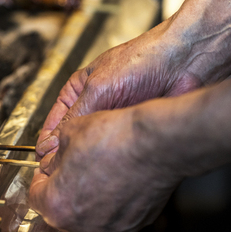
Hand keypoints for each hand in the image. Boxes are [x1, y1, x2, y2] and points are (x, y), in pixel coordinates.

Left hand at [29, 81, 230, 231]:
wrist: (157, 144)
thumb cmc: (117, 138)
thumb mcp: (71, 133)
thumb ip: (54, 152)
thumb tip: (53, 157)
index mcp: (58, 205)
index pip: (35, 196)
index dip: (40, 179)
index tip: (47, 171)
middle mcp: (82, 224)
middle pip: (61, 211)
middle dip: (63, 190)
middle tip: (72, 169)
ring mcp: (109, 228)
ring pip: (88, 216)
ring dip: (88, 197)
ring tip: (98, 171)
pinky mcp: (133, 225)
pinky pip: (114, 216)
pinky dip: (112, 202)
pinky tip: (118, 179)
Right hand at [36, 24, 201, 158]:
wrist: (185, 64)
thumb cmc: (143, 60)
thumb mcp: (98, 88)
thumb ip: (74, 117)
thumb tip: (50, 142)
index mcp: (78, 90)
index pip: (55, 121)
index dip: (48, 142)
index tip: (44, 161)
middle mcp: (95, 105)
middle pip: (72, 137)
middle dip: (67, 153)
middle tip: (63, 171)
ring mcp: (114, 120)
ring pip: (94, 146)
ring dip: (90, 156)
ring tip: (84, 170)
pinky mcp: (132, 131)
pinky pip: (115, 149)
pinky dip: (111, 158)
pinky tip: (107, 166)